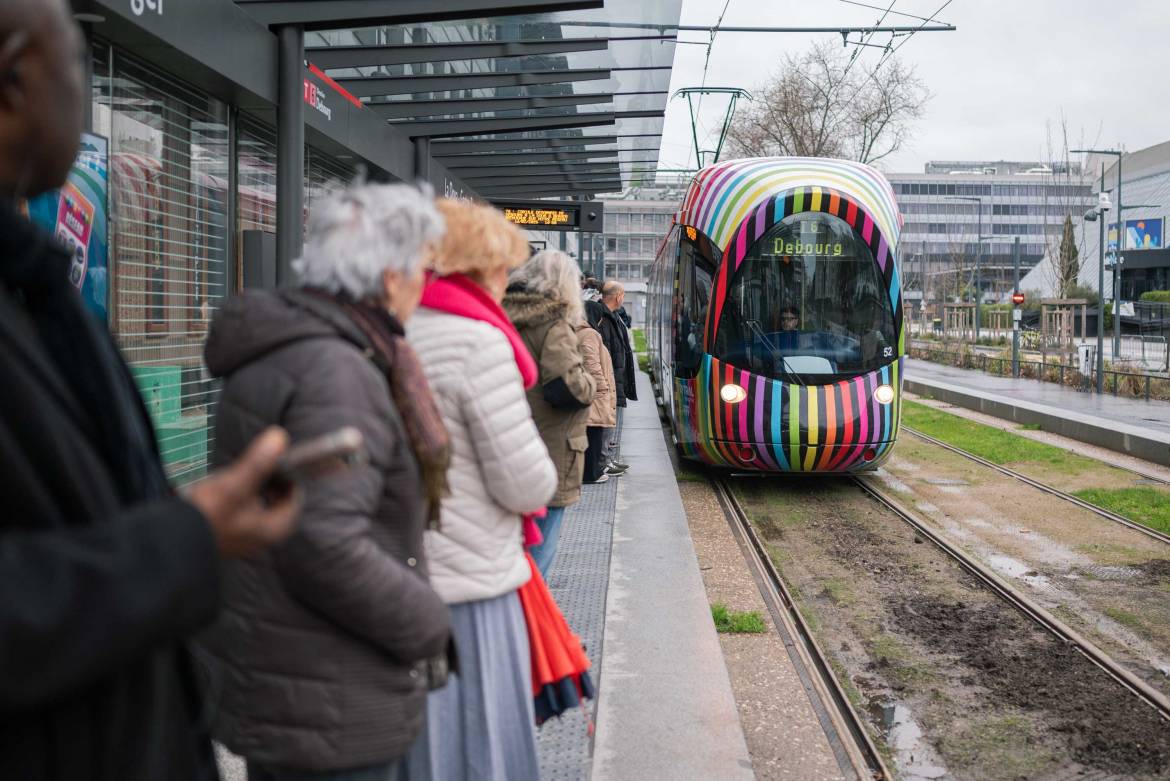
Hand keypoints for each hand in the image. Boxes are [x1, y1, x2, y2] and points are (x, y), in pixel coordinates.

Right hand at [185, 427, 301, 557]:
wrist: (171, 541)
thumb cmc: (206, 515)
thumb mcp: (234, 484)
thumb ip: (258, 462)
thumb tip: (280, 437)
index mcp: (274, 528)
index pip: (295, 497)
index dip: (290, 477)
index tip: (281, 459)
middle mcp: (265, 538)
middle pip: (279, 504)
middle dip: (274, 483)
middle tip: (265, 464)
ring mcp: (246, 540)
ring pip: (262, 509)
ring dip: (258, 490)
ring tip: (247, 473)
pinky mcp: (229, 538)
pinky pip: (246, 515)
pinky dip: (244, 500)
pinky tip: (228, 490)